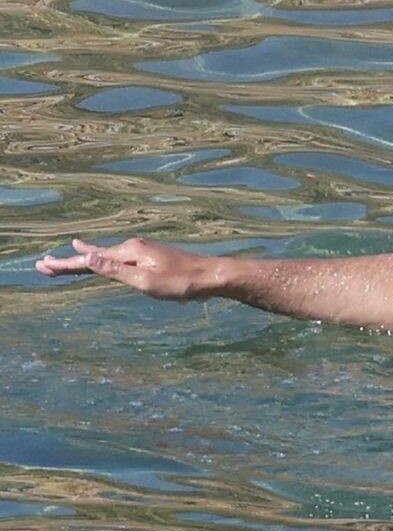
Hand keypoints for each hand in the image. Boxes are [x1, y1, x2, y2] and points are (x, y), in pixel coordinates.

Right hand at [35, 238, 215, 300]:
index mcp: (130, 252)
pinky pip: (119, 256)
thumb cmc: (180, 283)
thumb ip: (115, 270)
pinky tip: (103, 254)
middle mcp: (133, 247)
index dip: (65, 264)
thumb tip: (87, 257)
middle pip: (95, 255)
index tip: (43, 265)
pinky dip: (103, 256)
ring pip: (106, 254)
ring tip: (69, 253)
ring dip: (85, 257)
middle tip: (44, 263)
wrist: (211, 276)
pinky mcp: (150, 257)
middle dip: (70, 260)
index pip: (90, 260)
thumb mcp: (144, 281)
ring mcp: (143, 250)